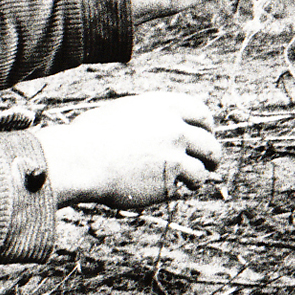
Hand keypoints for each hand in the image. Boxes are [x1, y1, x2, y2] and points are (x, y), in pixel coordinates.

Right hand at [36, 92, 222, 209]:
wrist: (81, 159)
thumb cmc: (90, 136)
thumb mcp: (124, 113)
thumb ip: (148, 117)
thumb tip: (160, 122)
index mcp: (163, 105)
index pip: (201, 112)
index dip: (206, 126)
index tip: (206, 135)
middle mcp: (174, 127)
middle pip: (209, 143)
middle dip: (213, 155)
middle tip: (211, 164)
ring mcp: (175, 153)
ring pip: (202, 169)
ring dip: (198, 176)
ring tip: (191, 182)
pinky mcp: (170, 179)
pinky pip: (186, 184)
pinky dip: (180, 188)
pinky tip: (168, 189)